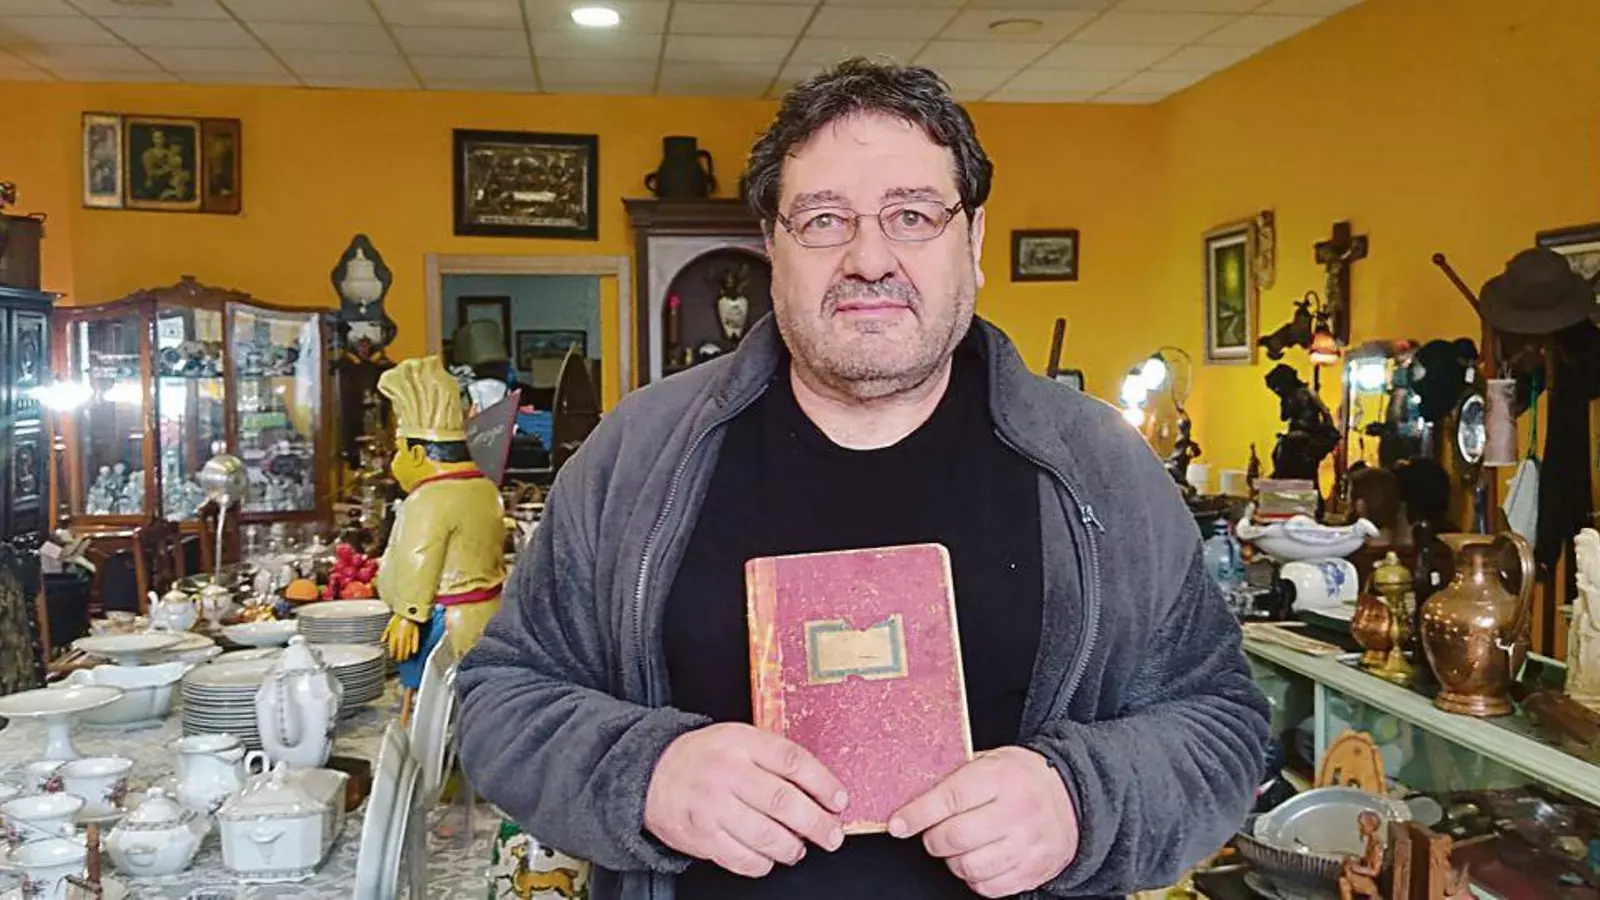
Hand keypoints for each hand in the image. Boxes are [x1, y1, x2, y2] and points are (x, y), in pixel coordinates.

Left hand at [382, 614, 419, 661]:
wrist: (407, 609)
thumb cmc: (398, 616)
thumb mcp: (389, 624)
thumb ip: (386, 633)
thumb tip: (382, 640)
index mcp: (393, 634)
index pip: (392, 646)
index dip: (392, 653)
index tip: (392, 657)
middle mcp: (400, 635)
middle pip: (400, 648)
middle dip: (399, 655)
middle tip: (400, 661)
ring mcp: (408, 634)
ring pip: (407, 646)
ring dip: (406, 653)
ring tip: (406, 658)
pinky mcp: (415, 632)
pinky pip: (415, 641)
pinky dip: (414, 647)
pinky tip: (414, 652)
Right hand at [644, 723, 848, 877]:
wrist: (651, 774)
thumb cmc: (703, 758)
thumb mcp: (737, 739)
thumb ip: (773, 756)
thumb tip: (819, 788)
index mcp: (741, 742)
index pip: (793, 761)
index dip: (823, 784)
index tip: (839, 801)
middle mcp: (727, 773)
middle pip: (783, 801)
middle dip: (817, 823)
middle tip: (832, 834)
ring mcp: (713, 806)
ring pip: (766, 835)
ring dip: (792, 847)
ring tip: (799, 848)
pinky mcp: (702, 836)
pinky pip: (742, 858)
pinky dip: (763, 863)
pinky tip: (769, 857)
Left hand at [889, 747, 1078, 897]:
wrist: (1074, 795)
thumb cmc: (1024, 776)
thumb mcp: (992, 760)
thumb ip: (957, 777)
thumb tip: (913, 797)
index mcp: (1002, 777)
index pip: (949, 799)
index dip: (917, 814)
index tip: (898, 824)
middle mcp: (1017, 810)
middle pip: (955, 837)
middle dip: (933, 839)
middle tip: (934, 833)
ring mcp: (1028, 843)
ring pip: (969, 866)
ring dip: (953, 860)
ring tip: (958, 847)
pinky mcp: (1034, 869)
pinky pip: (989, 886)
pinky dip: (975, 878)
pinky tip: (978, 860)